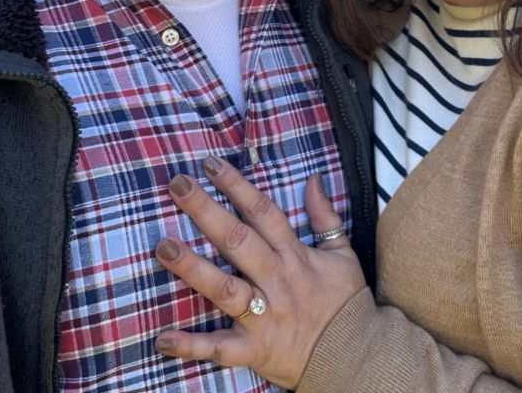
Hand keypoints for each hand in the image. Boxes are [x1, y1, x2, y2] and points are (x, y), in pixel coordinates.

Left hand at [153, 157, 366, 388]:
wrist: (359, 357)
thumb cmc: (346, 302)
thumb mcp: (342, 253)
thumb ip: (325, 216)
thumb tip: (313, 179)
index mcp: (295, 256)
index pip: (263, 212)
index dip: (237, 186)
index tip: (210, 165)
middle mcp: (276, 281)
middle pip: (237, 240)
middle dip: (205, 210)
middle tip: (177, 185)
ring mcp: (264, 317)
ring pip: (224, 288)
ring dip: (192, 268)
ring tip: (163, 246)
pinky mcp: (256, 350)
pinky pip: (220, 348)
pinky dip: (191, 345)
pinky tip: (162, 339)